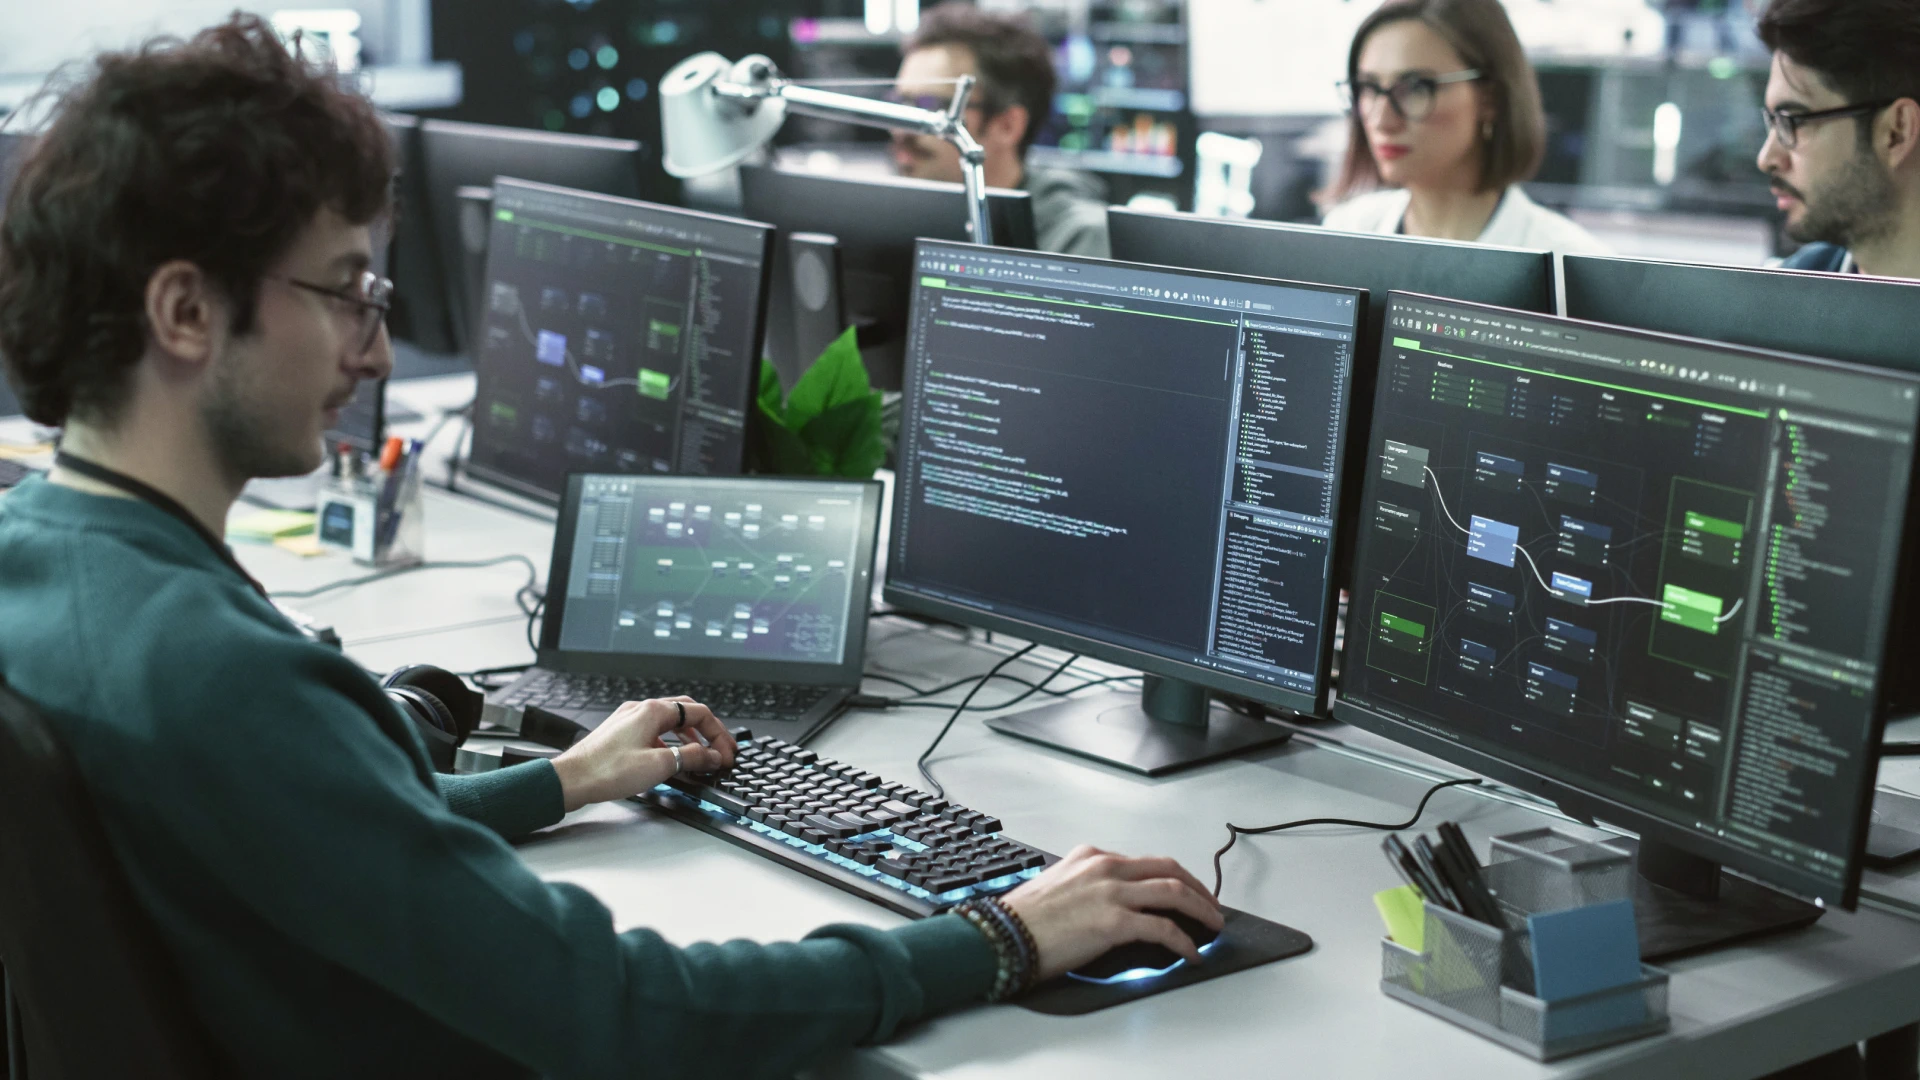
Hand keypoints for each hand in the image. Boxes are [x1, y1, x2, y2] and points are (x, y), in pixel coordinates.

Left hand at [550, 697, 736, 811]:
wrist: (571, 779)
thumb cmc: (607, 770)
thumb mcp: (659, 765)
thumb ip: (692, 758)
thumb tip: (713, 755)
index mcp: (653, 711)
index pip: (699, 714)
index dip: (718, 735)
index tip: (726, 754)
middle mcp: (640, 709)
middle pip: (686, 713)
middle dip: (707, 731)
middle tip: (721, 750)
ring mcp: (628, 720)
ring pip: (669, 721)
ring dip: (689, 737)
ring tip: (701, 755)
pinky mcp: (619, 733)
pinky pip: (653, 730)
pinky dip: (670, 741)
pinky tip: (670, 757)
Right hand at [999, 845, 1223, 980]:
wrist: (1001, 935)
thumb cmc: (1022, 918)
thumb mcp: (1057, 885)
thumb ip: (1087, 886)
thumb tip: (1109, 907)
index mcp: (1092, 857)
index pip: (1145, 861)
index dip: (1172, 877)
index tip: (1184, 890)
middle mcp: (1106, 868)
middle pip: (1169, 870)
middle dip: (1197, 888)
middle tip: (1211, 905)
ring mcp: (1112, 893)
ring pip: (1175, 893)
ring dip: (1202, 910)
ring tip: (1213, 926)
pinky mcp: (1114, 922)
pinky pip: (1164, 929)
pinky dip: (1184, 941)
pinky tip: (1190, 953)